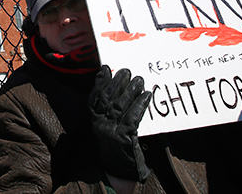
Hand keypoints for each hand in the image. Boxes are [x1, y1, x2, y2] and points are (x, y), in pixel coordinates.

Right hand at [89, 66, 151, 182]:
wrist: (118, 172)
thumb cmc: (116, 147)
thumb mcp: (107, 128)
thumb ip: (109, 113)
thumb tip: (120, 90)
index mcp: (94, 121)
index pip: (94, 97)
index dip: (99, 82)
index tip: (106, 69)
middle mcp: (100, 125)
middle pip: (106, 98)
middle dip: (117, 82)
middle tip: (127, 71)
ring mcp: (111, 131)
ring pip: (119, 105)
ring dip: (130, 90)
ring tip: (139, 79)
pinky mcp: (124, 138)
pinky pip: (132, 117)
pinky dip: (140, 104)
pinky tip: (147, 95)